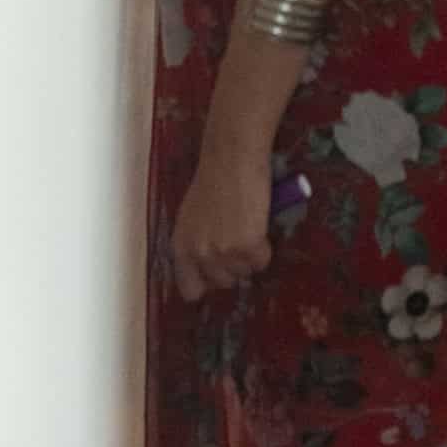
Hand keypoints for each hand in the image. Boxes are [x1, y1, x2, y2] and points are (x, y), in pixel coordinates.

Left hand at [171, 144, 272, 302]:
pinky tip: (260, 223)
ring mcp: (223, 252)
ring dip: (250, 255)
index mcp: (181, 248)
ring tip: (249, 225)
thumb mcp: (193, 216)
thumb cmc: (214, 178)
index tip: (219, 270)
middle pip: (223, 282)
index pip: (191, 290)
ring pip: (245, 273)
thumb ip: (198, 242)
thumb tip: (210, 261)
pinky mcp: (248, 246)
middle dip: (234, 265)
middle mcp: (199, 255)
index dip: (208, 281)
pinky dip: (265, 247)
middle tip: (240, 239)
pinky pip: (262, 261)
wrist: (232, 157)